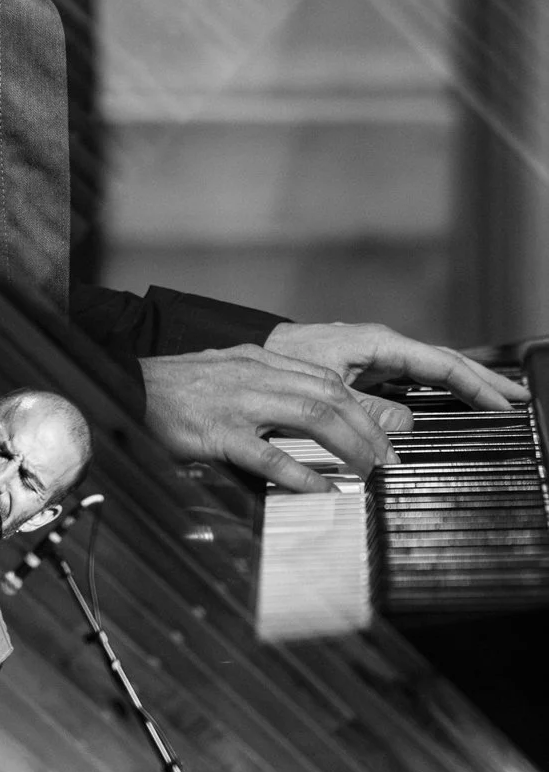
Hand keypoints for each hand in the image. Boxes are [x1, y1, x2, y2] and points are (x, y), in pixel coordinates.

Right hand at [142, 342, 403, 491]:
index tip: (380, 436)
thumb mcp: (230, 371)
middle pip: (332, 396)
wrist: (131, 384)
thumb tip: (307, 405)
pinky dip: (303, 474)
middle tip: (386, 461)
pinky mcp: (220, 432)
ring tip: (366, 472)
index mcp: (262, 361)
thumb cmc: (178, 385)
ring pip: (313, 417)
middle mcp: (258, 376)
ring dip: (350, 446)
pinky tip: (323, 490)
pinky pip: (270, 454)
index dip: (361, 409)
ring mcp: (240, 404)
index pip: (327, 380)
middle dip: (368, 430)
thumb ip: (267, 384)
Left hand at [263, 322, 526, 415]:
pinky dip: (438, 385)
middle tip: (518, 398)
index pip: (440, 363)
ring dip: (465, 382)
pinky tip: (454, 397)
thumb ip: (366, 411)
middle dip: (483, 379)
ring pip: (432, 368)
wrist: (254, 349)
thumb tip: (406, 427)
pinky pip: (413, 376)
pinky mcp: (368, 367)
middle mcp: (383, 346)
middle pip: (445, 362)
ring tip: (498, 398)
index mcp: (379, 344)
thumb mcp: (327, 391)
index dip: (474, 385)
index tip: (502, 403)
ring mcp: (377, 355)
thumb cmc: (285, 361)